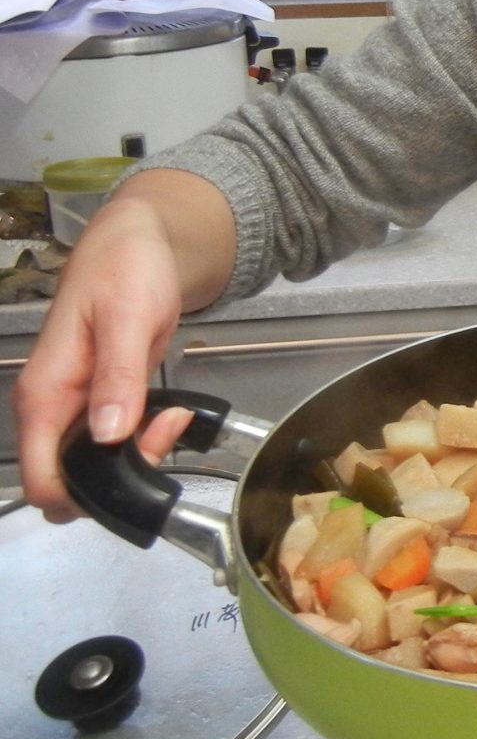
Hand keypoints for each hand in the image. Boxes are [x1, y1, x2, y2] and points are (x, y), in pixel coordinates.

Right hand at [13, 172, 231, 516]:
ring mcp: (76, 406)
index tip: (132, 468)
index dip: (83, 494)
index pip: (42, 479)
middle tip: (163, 432)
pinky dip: (144, 438)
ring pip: (97, 465)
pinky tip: (170, 413)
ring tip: (173, 416)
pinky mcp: (101, 401)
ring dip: (139, 454)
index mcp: (45, 393)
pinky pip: (115, 442)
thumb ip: (117, 378)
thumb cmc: (125, 269)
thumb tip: (107, 433)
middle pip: (72, 481)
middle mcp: (53, 407)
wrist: (137, 244)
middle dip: (121, 474)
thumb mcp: (128, 318)